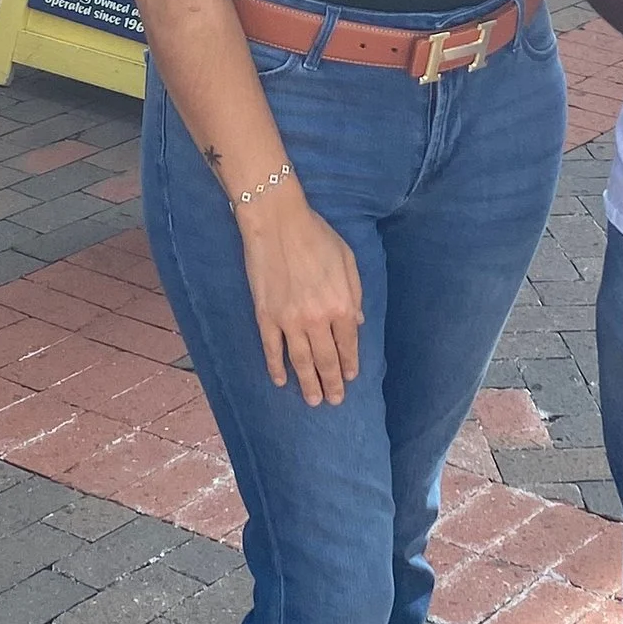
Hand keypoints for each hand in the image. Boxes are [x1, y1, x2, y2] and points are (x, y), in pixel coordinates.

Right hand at [237, 191, 363, 404]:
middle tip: (334, 401)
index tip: (350, 378)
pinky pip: (271, 349)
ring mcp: (289, 321)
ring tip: (313, 400)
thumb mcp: (347, 261)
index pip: (348, 343)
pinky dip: (275, 367)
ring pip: (301, 361)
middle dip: (331, 383)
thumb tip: (356, 323)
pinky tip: (280, 380)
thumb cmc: (316, 236)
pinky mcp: (265, 316)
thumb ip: (354, 294)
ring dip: (308, 383)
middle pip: (326, 359)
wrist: (277, 222)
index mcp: (341, 304)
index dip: (349, 363)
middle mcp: (317, 319)